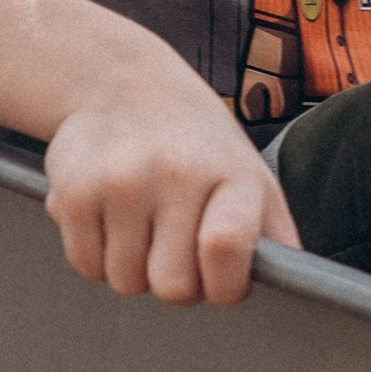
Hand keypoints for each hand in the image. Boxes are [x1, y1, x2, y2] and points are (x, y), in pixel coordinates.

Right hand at [42, 58, 294, 303]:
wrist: (125, 84)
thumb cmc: (199, 147)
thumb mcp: (250, 175)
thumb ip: (275, 235)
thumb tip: (297, 287)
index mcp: (231, 173)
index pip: (227, 248)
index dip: (224, 285)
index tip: (222, 281)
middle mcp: (175, 173)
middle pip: (172, 285)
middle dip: (176, 284)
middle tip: (177, 250)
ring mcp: (120, 180)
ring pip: (125, 281)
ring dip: (134, 268)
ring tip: (144, 224)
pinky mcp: (73, 190)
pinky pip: (85, 265)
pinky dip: (98, 255)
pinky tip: (111, 217)